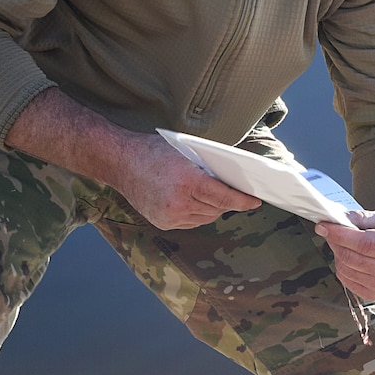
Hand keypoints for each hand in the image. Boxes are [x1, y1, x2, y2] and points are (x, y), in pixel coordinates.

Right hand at [116, 136, 261, 229]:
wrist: (119, 162)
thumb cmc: (154, 150)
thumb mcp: (186, 151)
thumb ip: (208, 168)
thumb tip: (234, 179)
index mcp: (187, 181)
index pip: (224, 197)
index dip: (243, 201)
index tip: (255, 202)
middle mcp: (179, 202)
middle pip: (217, 209)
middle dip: (228, 202)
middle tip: (236, 193)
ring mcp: (170, 216)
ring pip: (205, 218)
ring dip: (213, 208)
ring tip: (213, 196)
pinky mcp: (163, 223)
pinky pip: (191, 222)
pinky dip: (197, 213)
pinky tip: (195, 202)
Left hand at [316, 211, 374, 301]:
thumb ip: (361, 218)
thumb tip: (336, 219)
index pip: (364, 243)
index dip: (340, 235)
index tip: (324, 226)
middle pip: (351, 257)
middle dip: (336, 242)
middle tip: (330, 230)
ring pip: (345, 269)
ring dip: (339, 253)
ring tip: (347, 244)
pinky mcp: (373, 295)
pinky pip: (345, 279)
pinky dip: (343, 266)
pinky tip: (352, 257)